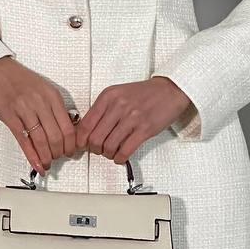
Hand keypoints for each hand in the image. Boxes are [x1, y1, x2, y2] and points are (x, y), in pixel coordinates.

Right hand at [0, 57, 77, 175]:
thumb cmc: (20, 78)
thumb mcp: (44, 88)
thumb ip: (55, 106)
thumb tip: (65, 127)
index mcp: (52, 96)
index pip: (68, 127)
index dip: (71, 144)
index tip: (71, 151)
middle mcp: (40, 103)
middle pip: (56, 137)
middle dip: (60, 153)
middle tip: (59, 158)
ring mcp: (24, 110)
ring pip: (41, 140)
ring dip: (46, 156)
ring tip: (48, 163)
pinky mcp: (10, 117)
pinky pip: (24, 140)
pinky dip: (32, 156)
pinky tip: (36, 164)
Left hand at [74, 76, 191, 163]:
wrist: (169, 90)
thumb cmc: (144, 94)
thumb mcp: (118, 94)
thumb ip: (102, 109)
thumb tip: (86, 130)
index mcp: (108, 96)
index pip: (86, 123)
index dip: (81, 139)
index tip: (81, 145)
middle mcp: (118, 105)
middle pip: (95, 138)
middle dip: (94, 149)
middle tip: (98, 150)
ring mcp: (132, 117)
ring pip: (109, 146)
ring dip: (107, 154)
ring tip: (111, 153)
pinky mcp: (145, 129)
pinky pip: (125, 150)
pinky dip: (119, 158)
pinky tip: (120, 157)